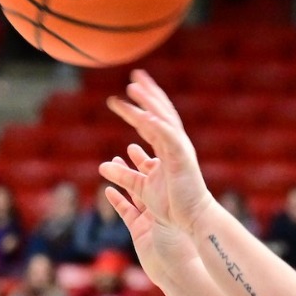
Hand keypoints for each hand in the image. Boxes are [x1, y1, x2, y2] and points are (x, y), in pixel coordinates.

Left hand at [102, 71, 211, 234]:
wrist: (192, 219)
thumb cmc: (172, 206)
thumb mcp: (141, 188)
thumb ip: (123, 175)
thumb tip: (102, 166)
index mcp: (167, 149)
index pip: (151, 122)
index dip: (137, 108)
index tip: (123, 96)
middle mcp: (175, 144)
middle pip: (160, 113)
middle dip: (147, 94)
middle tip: (134, 76)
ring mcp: (180, 149)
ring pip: (163, 120)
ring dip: (149, 102)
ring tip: (134, 87)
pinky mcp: (182, 159)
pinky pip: (169, 137)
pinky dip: (158, 125)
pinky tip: (145, 115)